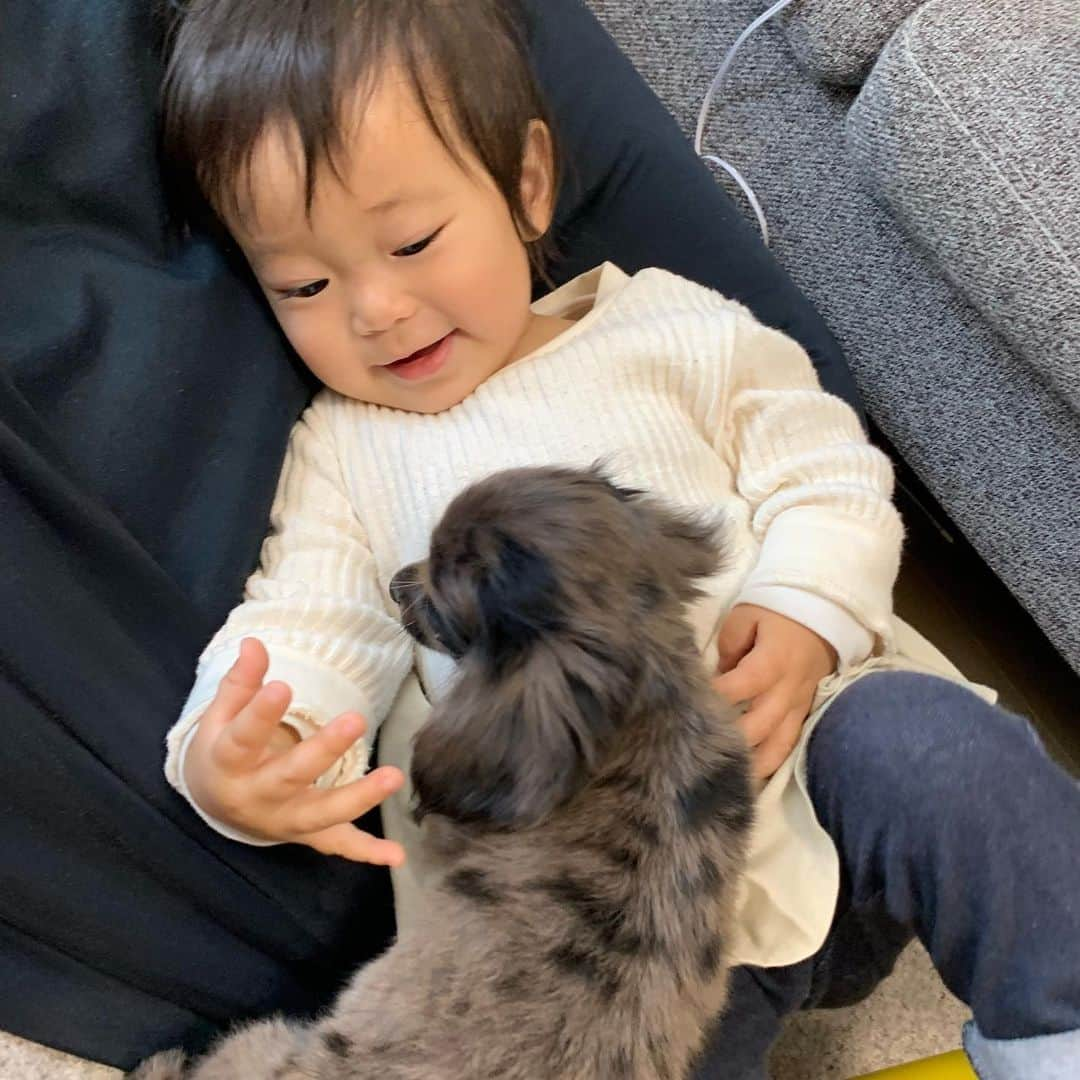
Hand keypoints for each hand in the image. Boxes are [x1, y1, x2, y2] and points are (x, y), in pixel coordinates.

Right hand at [183, 638, 405, 864]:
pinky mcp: (307, 834)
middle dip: (323, 751)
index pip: (243, 739)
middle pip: (290, 776)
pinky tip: (398, 855)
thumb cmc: (224, 749)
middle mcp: (257, 796)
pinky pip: (337, 844)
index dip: (259, 714)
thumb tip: (254, 643)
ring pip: (321, 815)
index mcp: (228, 763)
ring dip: (358, 798)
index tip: (282, 686)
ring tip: (394, 777)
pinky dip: (367, 852)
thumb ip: (241, 683)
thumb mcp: (222, 716)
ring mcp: (283, 820)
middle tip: (355, 720)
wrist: (215, 802)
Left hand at [712, 605, 836, 780]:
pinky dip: (769, 763)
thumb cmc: (778, 611)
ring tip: (725, 781)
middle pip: (758, 726)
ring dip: (751, 766)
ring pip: (777, 747)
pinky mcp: (804, 715)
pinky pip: (788, 746)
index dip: (715, 698)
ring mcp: (799, 707)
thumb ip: (728, 645)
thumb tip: (717, 675)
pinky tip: (748, 779)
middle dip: (729, 742)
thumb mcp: (746, 615)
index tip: (688, 706)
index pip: (740, 687)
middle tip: (698, 751)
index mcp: (773, 661)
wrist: (826, 613)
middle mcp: (788, 690)